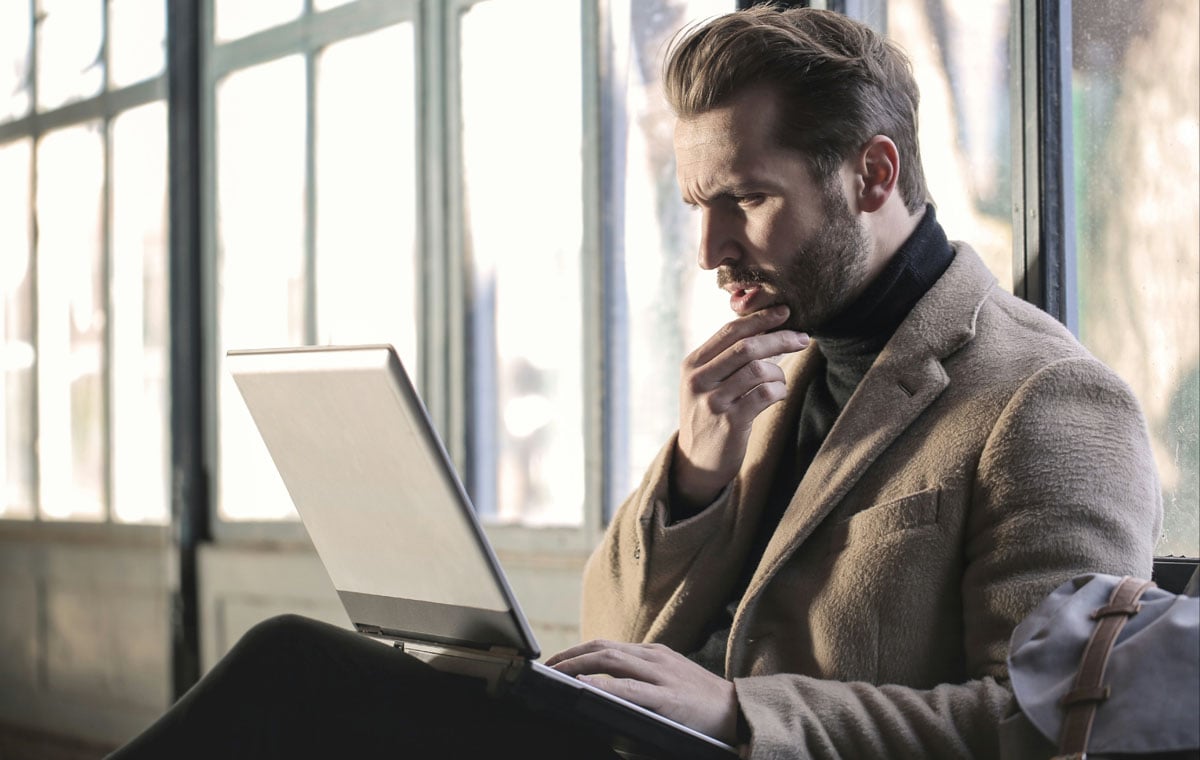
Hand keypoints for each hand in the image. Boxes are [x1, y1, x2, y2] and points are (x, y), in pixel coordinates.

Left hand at [545, 639, 739, 744]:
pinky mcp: (669, 698)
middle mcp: (655, 658)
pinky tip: (585, 688)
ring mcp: (663, 676)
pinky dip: (605, 686)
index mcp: (654, 654)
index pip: (607, 645)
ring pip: (611, 661)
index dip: (578, 650)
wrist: (741, 712)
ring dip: (578, 666)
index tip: (556, 661)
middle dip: (570, 656)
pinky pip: (631, 689)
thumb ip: (644, 677)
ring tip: (556, 675)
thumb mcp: (672, 678)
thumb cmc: (704, 701)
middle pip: (603, 648)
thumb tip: (607, 684)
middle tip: (546, 668)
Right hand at [673, 304, 809, 509]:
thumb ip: (726, 358)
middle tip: (803, 338)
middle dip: (780, 338)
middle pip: (747, 347)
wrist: (696, 461)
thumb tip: (767, 328)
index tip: (785, 312)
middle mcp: (699, 380)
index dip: (760, 318)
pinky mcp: (729, 422)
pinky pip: (765, 395)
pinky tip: (777, 395)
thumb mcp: (705, 383)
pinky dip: (779, 391)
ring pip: (759, 370)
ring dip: (779, 372)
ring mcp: (713, 401)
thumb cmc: (710, 415)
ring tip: (780, 381)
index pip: (730, 331)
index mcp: (693, 364)